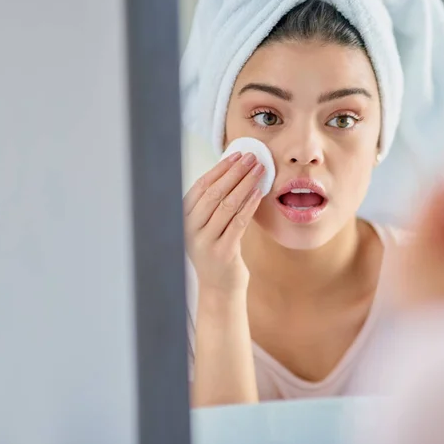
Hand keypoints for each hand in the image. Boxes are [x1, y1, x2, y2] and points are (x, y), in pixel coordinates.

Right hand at [184, 151, 264, 293]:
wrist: (218, 288)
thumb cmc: (216, 251)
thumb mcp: (206, 226)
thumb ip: (212, 204)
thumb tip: (233, 171)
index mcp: (183, 218)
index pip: (201, 186)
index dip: (220, 168)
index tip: (237, 155)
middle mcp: (190, 229)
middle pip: (215, 193)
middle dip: (235, 172)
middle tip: (252, 158)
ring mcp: (205, 241)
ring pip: (227, 205)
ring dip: (245, 184)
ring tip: (259, 170)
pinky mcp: (222, 252)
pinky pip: (238, 223)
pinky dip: (249, 205)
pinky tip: (258, 193)